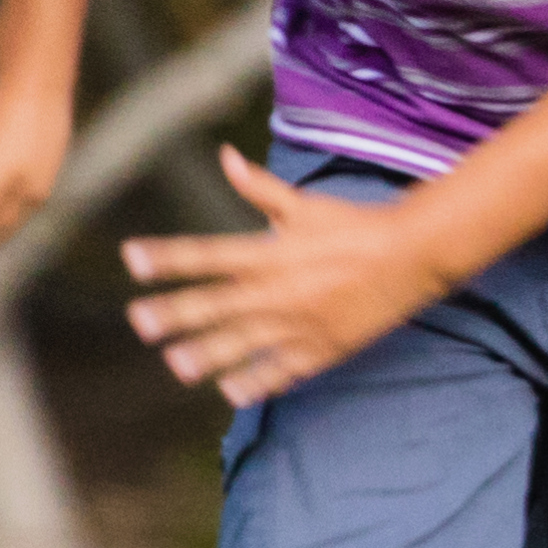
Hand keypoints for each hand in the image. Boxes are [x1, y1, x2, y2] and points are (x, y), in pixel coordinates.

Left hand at [121, 151, 433, 409]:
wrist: (414, 255)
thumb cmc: (357, 227)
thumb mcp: (306, 205)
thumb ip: (260, 187)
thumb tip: (225, 156)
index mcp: (271, 253)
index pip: (208, 254)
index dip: (168, 256)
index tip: (133, 258)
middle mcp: (279, 290)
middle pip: (217, 303)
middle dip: (175, 313)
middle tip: (140, 322)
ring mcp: (300, 323)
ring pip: (244, 343)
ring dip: (208, 354)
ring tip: (178, 365)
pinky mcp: (322, 347)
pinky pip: (283, 369)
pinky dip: (259, 381)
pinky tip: (233, 392)